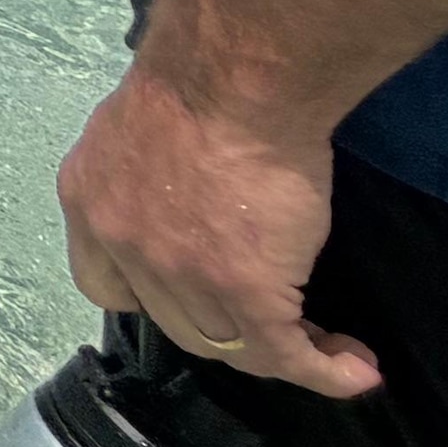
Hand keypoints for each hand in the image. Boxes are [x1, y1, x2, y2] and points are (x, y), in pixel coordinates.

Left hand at [56, 62, 380, 397]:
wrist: (234, 76)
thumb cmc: (203, 79)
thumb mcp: (142, 124)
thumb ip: (151, 170)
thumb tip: (186, 186)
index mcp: (89, 199)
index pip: (107, 284)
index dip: (154, 300)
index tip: (199, 296)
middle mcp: (123, 244)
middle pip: (174, 321)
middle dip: (228, 332)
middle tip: (282, 326)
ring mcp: (178, 272)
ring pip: (230, 343)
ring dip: (284, 355)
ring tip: (331, 352)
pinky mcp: (242, 289)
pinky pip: (284, 352)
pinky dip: (324, 370)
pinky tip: (358, 371)